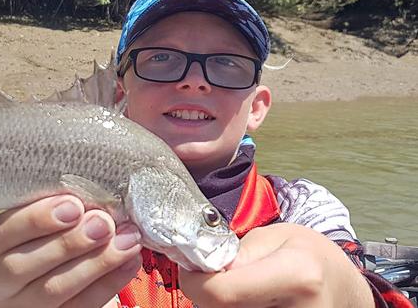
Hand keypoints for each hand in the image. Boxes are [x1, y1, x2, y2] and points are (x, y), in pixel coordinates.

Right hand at [0, 195, 142, 307]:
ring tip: (125, 240)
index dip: (37, 219)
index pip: (3, 233)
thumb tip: (88, 195)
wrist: (29, 289)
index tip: (72, 204)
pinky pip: (80, 307)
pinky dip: (108, 283)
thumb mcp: (27, 226)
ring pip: (53, 290)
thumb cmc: (32, 244)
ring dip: (96, 262)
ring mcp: (20, 306)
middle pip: (24, 266)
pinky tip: (128, 262)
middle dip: (69, 242)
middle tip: (103, 223)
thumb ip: (48, 213)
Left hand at [178, 223, 373, 307]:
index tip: (192, 271)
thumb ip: (238, 252)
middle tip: (218, 277)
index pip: (220, 293)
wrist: (344, 290)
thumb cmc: (312, 257)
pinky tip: (250, 301)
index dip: (194, 282)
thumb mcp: (276, 236)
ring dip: (223, 304)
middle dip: (208, 294)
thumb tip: (203, 269)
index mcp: (297, 276)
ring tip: (242, 288)